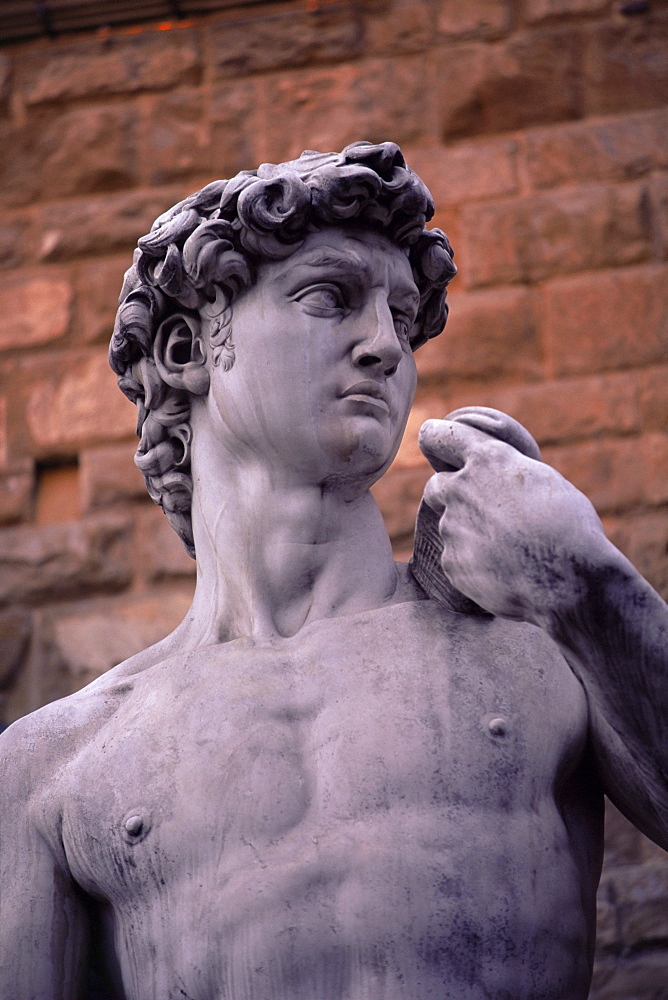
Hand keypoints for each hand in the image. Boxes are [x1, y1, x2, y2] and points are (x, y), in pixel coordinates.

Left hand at [419, 408, 607, 624]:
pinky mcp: (451, 562)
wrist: (570, 578)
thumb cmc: (570, 527)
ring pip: (450, 526)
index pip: (439, 437)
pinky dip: (473, 564)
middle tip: (481, 512)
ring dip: (470, 534)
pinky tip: (503, 571)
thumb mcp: (544, 482)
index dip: (435, 438)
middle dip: (451, 495)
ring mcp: (452, 527)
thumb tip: (498, 479)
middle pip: (437, 486)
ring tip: (508, 549)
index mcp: (488, 460)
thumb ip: (508, 475)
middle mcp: (461, 488)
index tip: (431, 438)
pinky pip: (456, 559)